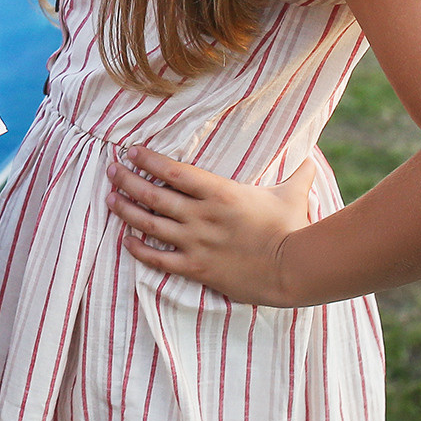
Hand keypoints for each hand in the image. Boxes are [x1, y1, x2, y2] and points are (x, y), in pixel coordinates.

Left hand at [105, 146, 318, 306]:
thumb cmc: (292, 229)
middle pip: (153, 194)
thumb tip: (312, 157)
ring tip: (109, 198)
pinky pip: (158, 259)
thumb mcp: (292, 195)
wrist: (293, 270)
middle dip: (127, 180)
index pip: (174, 170)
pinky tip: (125, 240)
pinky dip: (138, 249)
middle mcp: (201, 216)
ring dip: (125, 210)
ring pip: (148, 224)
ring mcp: (196, 243)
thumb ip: (297, 174)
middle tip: (111, 169)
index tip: (131, 151)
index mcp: (220, 192)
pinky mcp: (195, 268)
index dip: (148, 159)